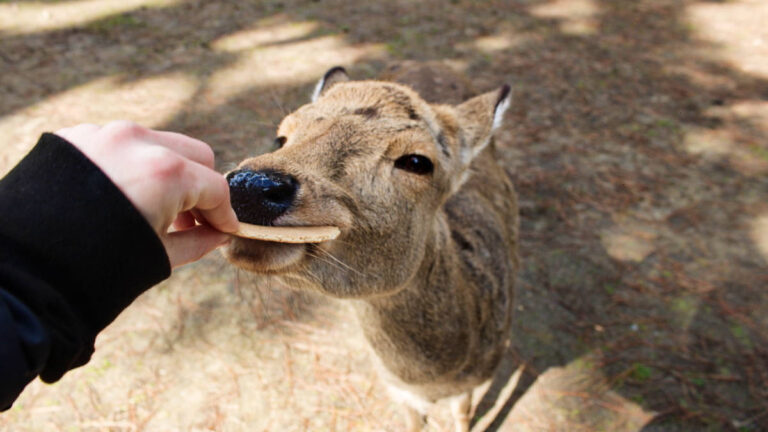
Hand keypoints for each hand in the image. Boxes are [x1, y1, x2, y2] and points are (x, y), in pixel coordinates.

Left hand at [56, 121, 238, 267]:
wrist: (22, 271)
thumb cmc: (95, 267)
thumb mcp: (156, 256)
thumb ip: (197, 242)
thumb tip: (218, 236)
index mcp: (167, 172)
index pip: (214, 187)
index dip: (224, 214)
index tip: (224, 231)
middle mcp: (139, 142)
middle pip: (194, 155)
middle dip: (200, 187)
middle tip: (192, 221)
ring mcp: (105, 134)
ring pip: (158, 144)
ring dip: (167, 174)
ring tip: (155, 210)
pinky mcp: (77, 137)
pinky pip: (120, 144)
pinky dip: (131, 167)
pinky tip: (121, 198)